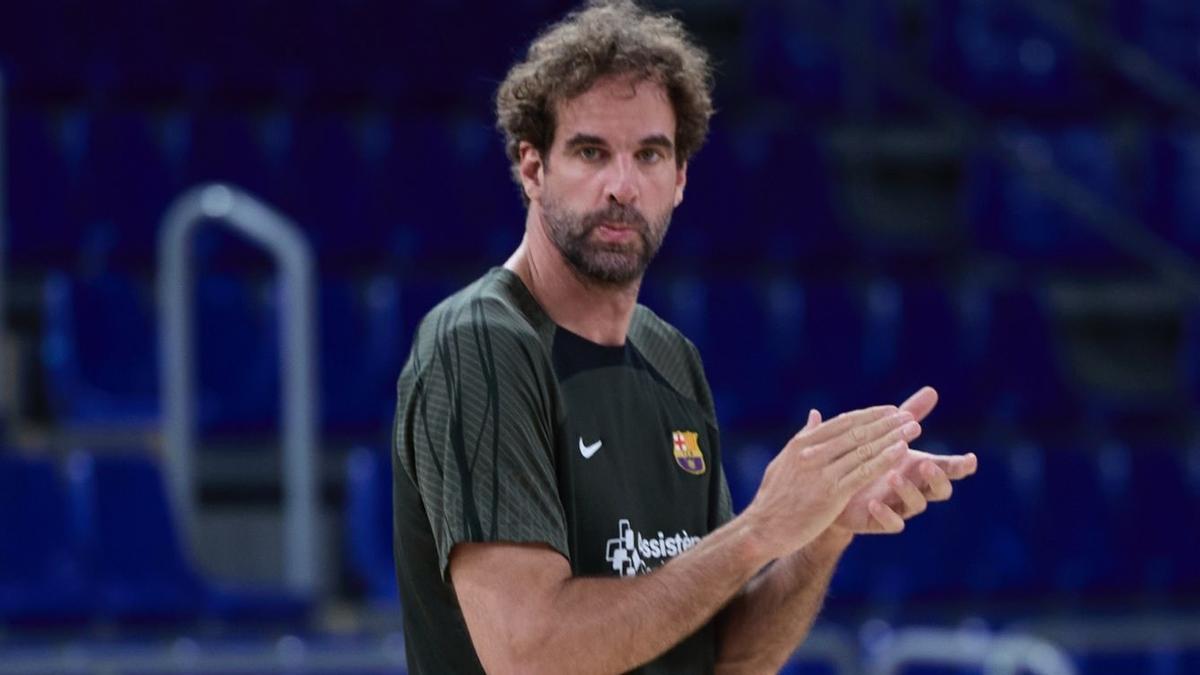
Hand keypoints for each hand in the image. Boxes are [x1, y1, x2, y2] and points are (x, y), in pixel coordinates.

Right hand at [742, 405, 919, 560]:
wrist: (762, 529)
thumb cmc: (773, 498)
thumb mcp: (784, 461)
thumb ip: (804, 437)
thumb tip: (815, 414)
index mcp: (802, 443)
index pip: (843, 422)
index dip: (870, 415)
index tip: (892, 410)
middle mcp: (811, 452)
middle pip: (857, 432)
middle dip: (886, 423)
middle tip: (911, 416)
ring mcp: (821, 472)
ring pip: (863, 449)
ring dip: (891, 437)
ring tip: (913, 430)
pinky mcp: (830, 493)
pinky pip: (862, 472)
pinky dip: (883, 459)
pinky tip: (900, 452)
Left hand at [830, 386, 978, 534]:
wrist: (837, 485)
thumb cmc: (871, 456)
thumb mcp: (888, 433)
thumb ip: (910, 414)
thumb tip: (932, 390)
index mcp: (920, 467)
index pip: (948, 467)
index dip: (961, 466)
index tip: (971, 459)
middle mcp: (916, 488)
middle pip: (940, 489)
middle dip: (937, 478)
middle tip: (926, 464)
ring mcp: (900, 506)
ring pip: (916, 505)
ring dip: (907, 491)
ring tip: (892, 476)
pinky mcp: (879, 521)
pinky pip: (891, 524)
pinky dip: (885, 514)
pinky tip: (874, 503)